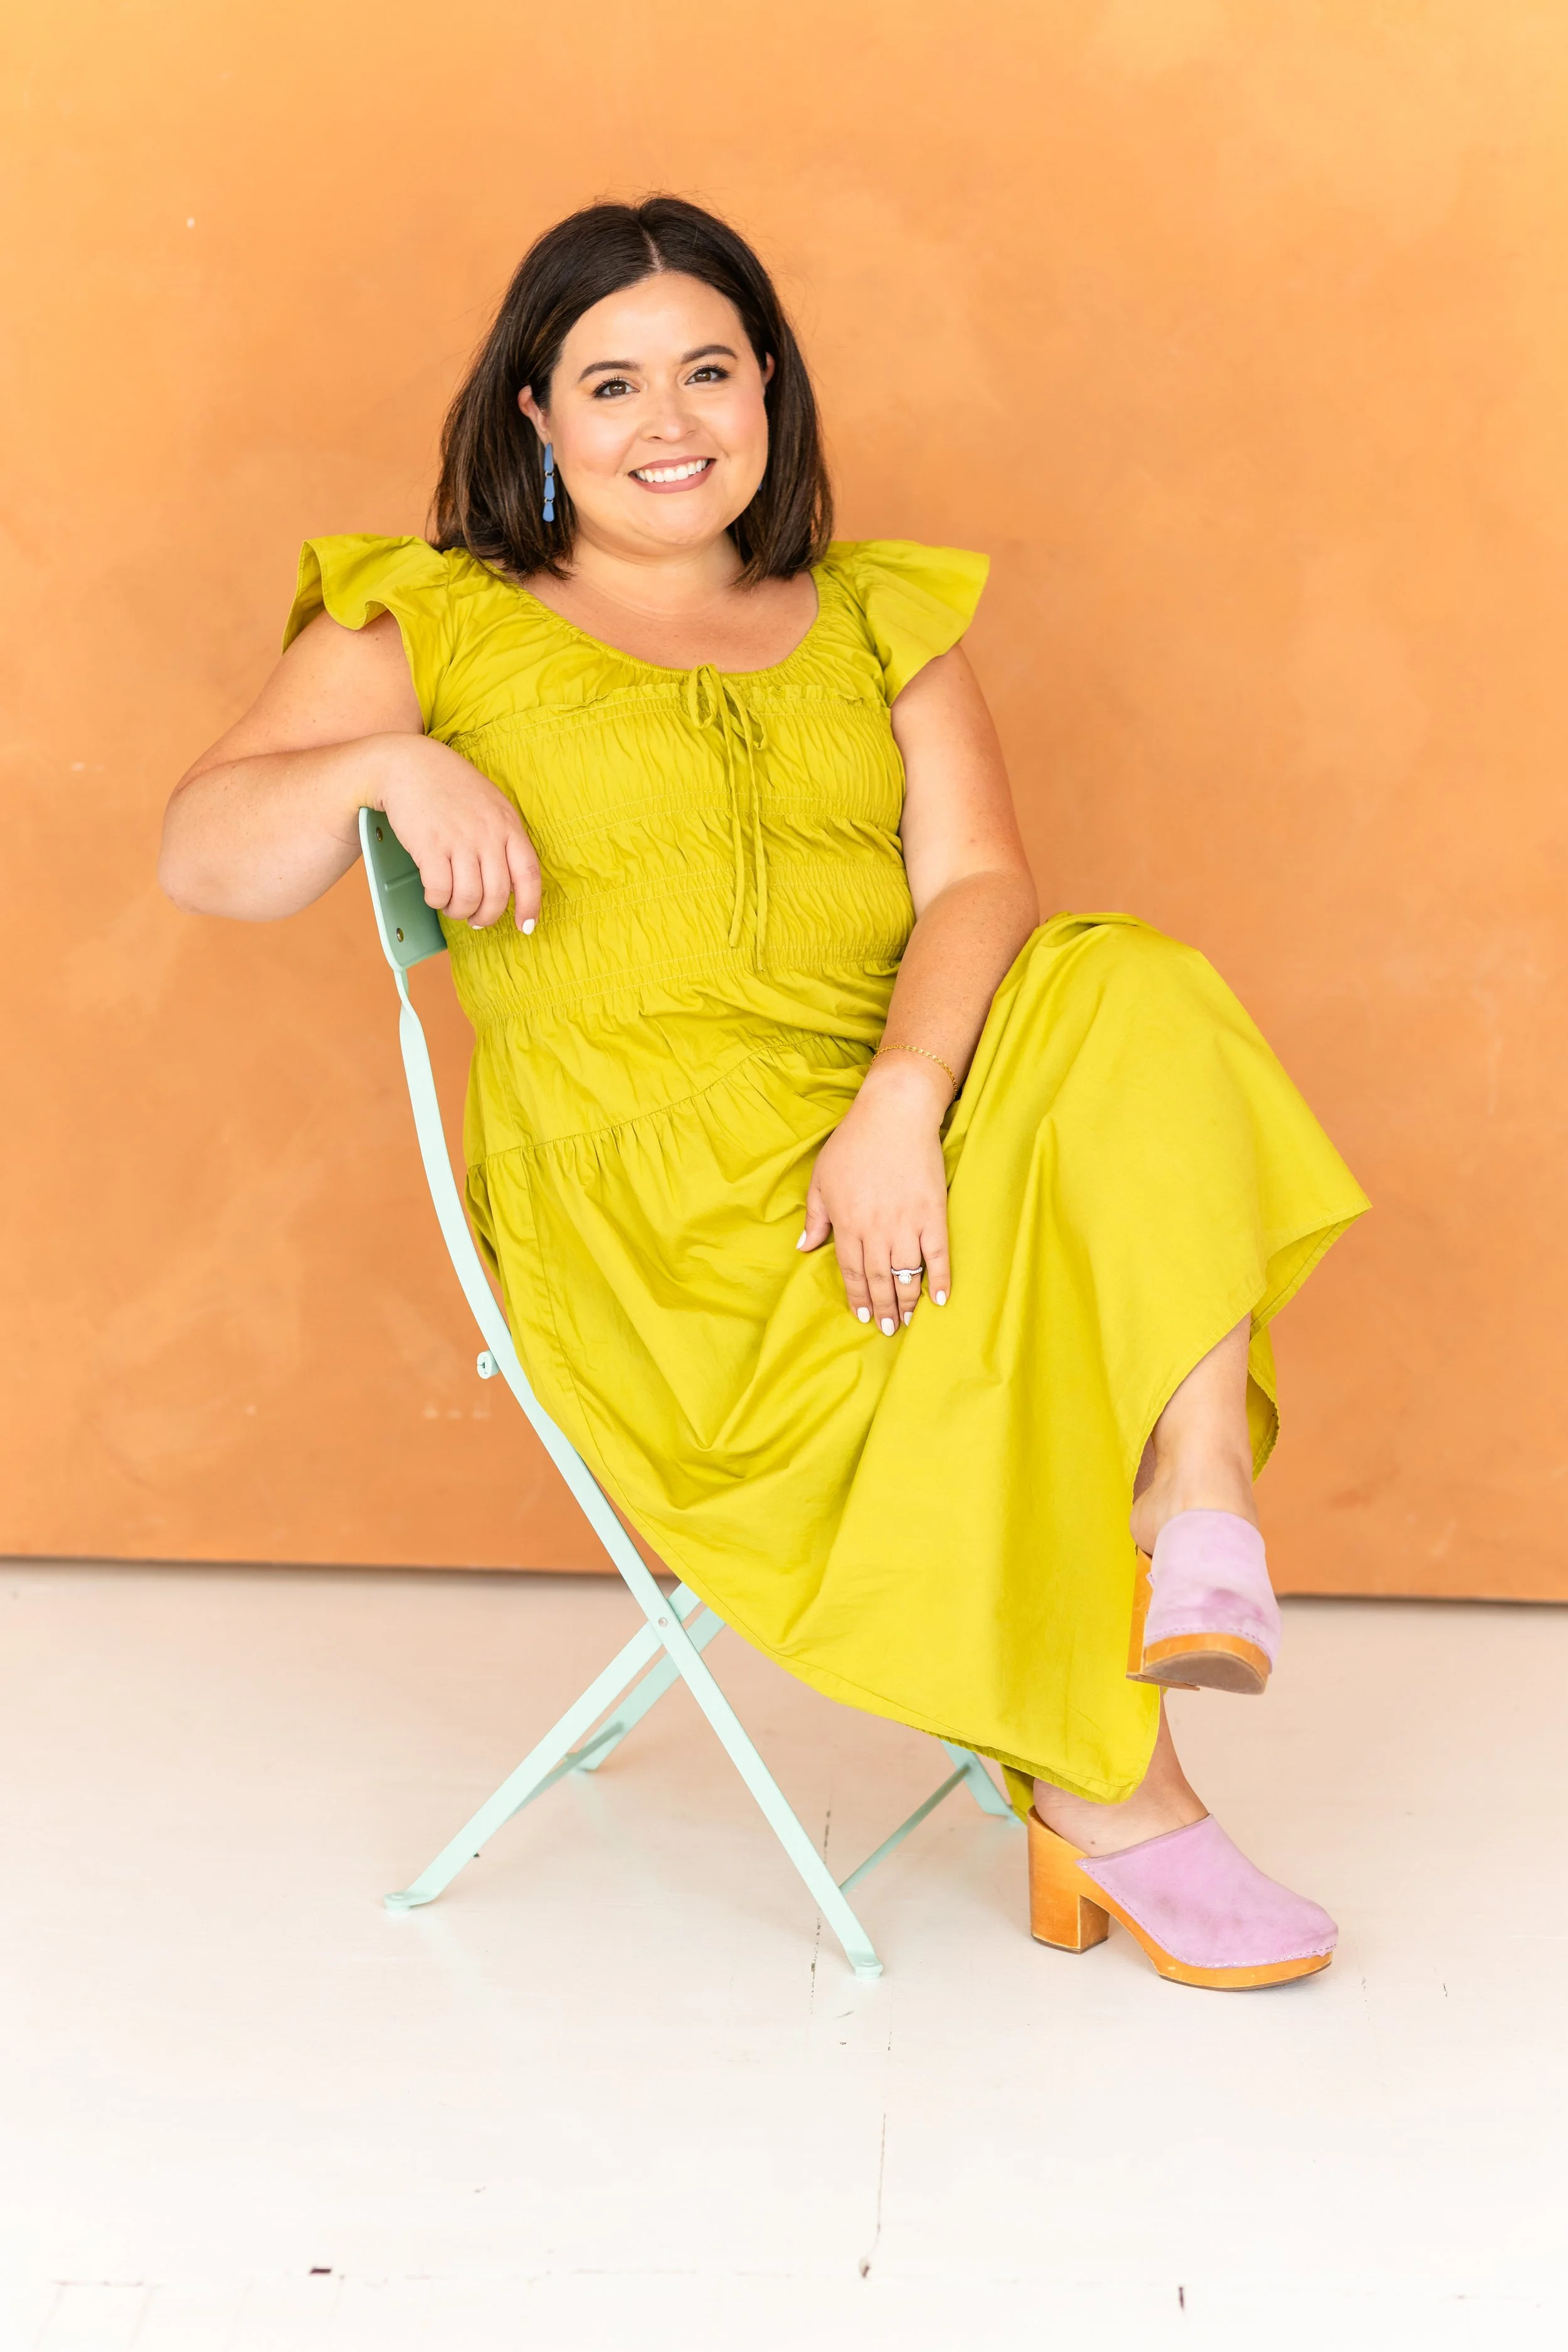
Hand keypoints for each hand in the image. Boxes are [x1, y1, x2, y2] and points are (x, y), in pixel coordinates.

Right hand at [376, 736, 540, 930]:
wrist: (409, 764)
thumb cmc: (451, 787)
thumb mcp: (490, 805)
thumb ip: (503, 838)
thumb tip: (508, 885)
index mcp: (508, 825)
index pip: (528, 874)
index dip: (530, 906)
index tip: (525, 927)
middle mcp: (487, 834)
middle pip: (496, 895)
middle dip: (486, 917)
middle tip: (475, 920)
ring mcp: (459, 839)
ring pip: (468, 898)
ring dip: (459, 911)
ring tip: (452, 907)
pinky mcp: (430, 845)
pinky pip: (439, 890)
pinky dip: (436, 900)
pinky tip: (433, 895)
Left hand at [799, 1055, 952, 1331]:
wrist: (894, 1115)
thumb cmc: (853, 1143)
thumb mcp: (821, 1178)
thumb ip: (816, 1217)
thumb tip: (804, 1248)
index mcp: (847, 1223)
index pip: (851, 1271)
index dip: (856, 1296)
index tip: (861, 1315)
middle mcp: (876, 1230)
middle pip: (879, 1279)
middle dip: (881, 1308)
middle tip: (886, 1329)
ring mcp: (907, 1224)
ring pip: (906, 1274)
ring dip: (906, 1302)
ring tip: (906, 1321)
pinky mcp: (933, 1214)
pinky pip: (937, 1256)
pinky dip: (939, 1280)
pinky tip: (940, 1299)